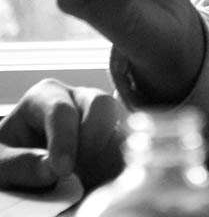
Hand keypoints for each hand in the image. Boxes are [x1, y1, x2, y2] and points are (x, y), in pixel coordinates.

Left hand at [0, 79, 122, 189]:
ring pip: (119, 125)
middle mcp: (77, 100)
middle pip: (100, 104)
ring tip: (90, 181)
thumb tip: (52, 169)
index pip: (61, 110)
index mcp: (46, 96)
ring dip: (108, 154)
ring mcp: (98, 119)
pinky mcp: (111, 142)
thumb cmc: (8, 157)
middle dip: (94, 138)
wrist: (18, 167)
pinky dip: (118, 166)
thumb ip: (20, 164)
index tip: (62, 169)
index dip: (64, 140)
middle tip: (81, 171)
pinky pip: (125, 148)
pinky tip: (104, 184)